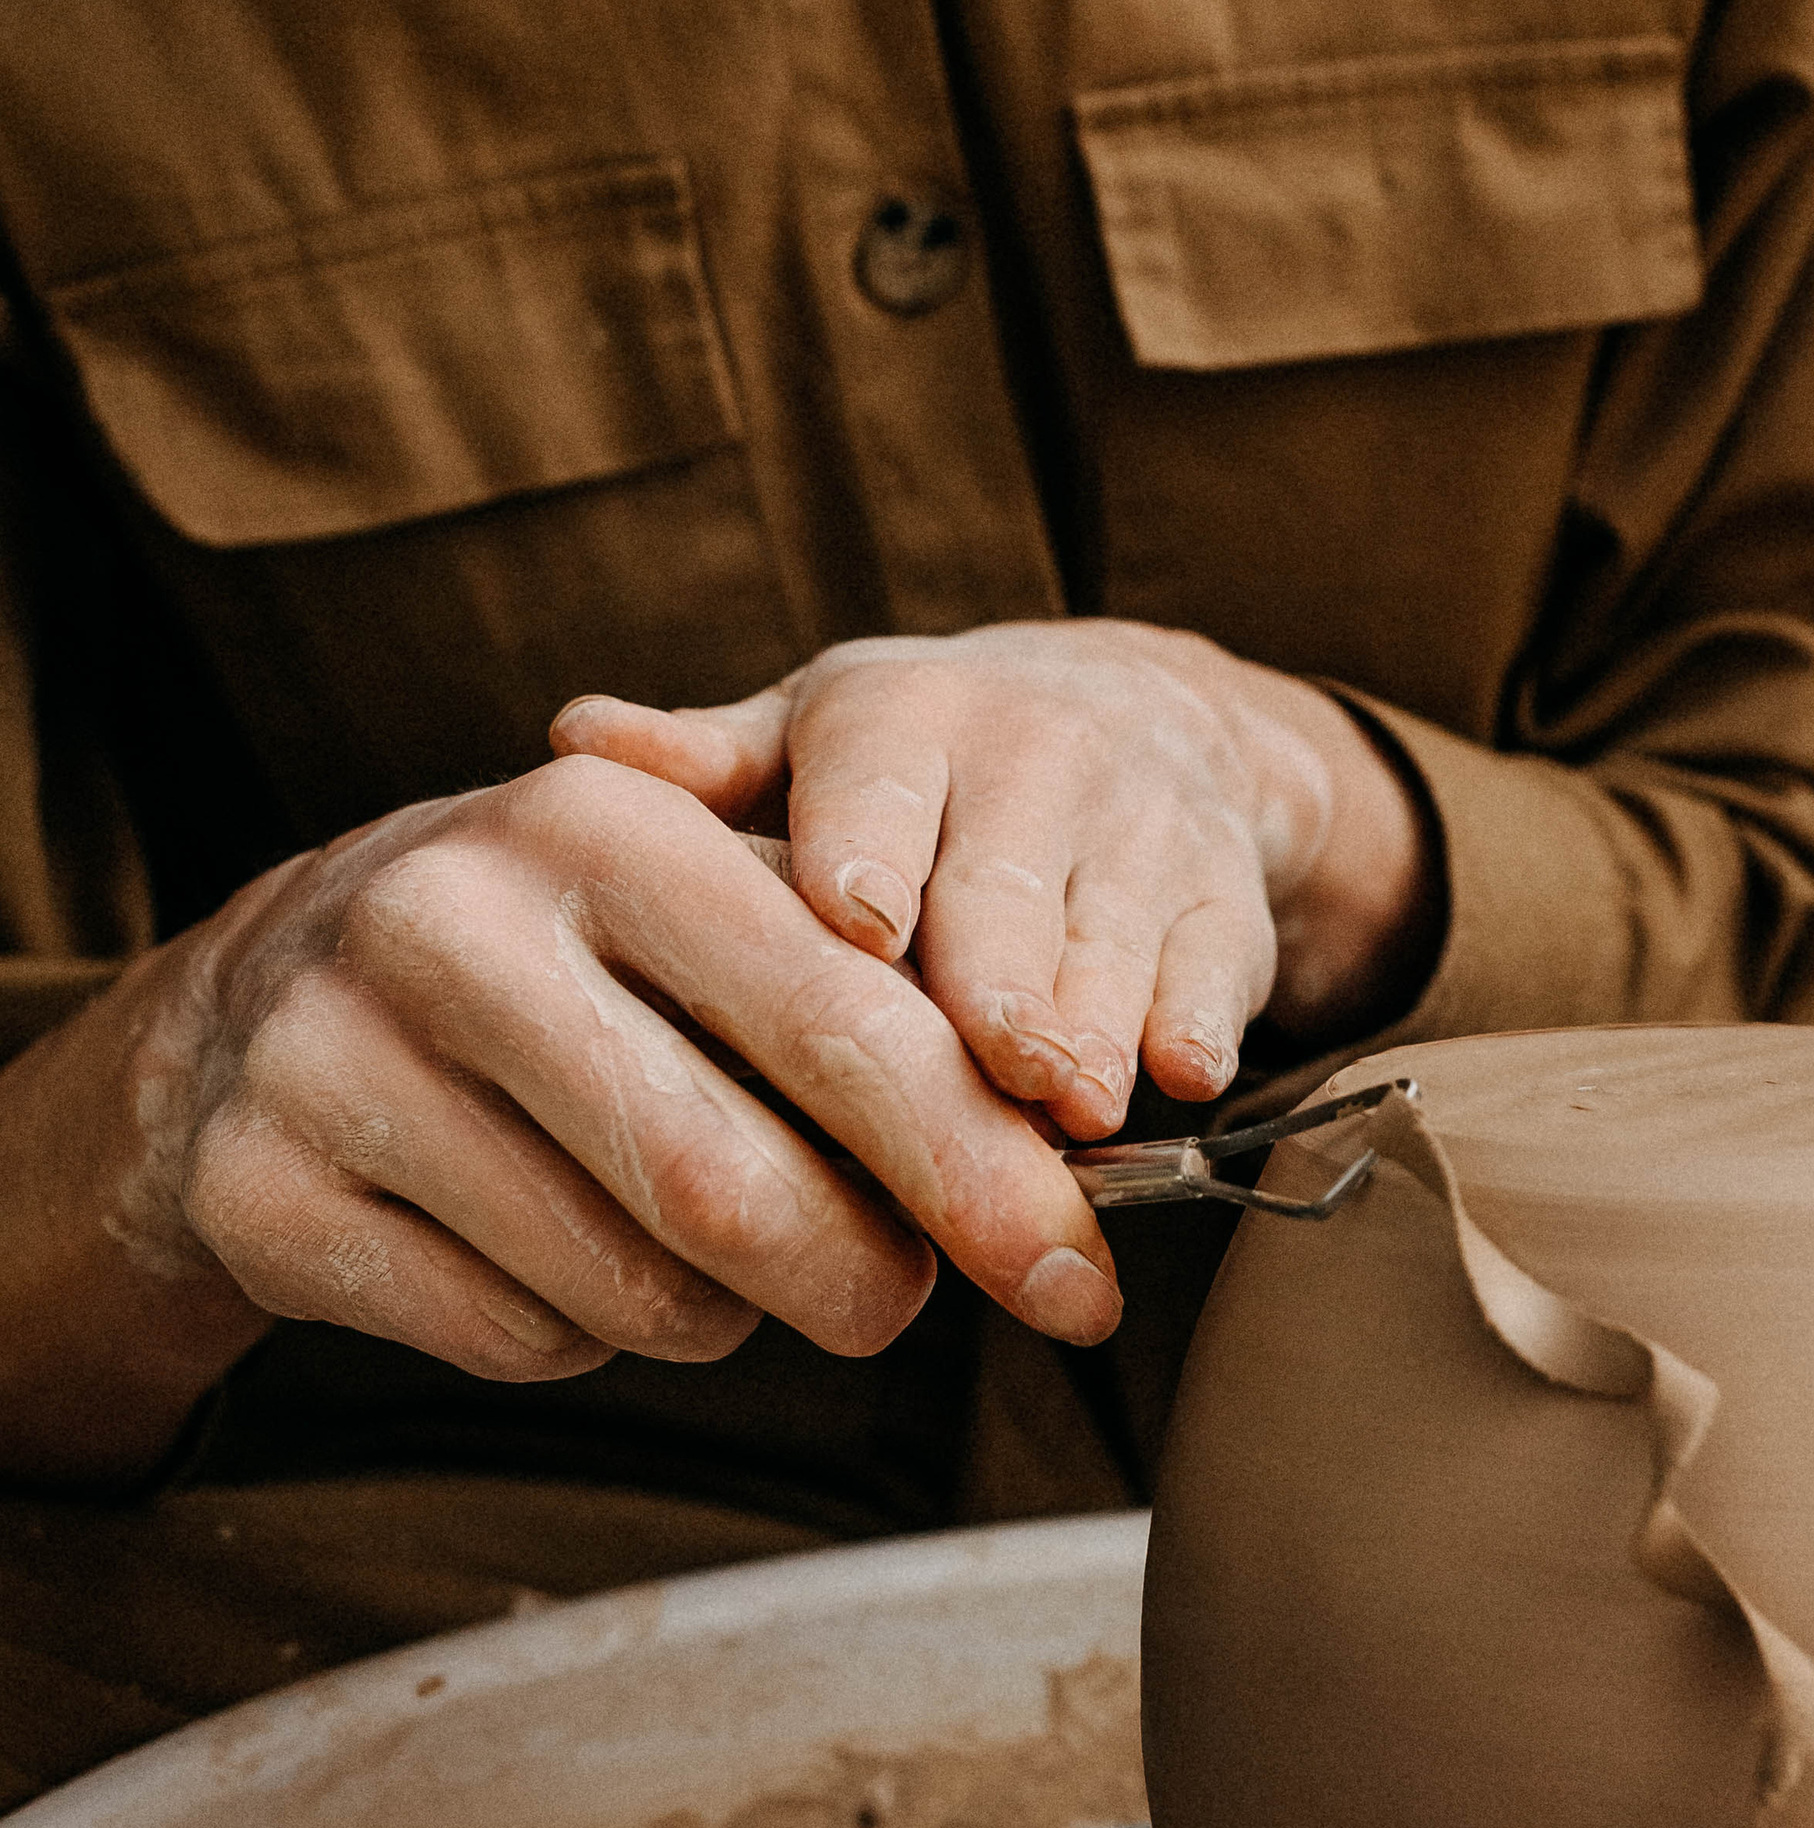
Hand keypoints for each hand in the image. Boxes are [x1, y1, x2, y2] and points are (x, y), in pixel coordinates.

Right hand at [4, 757, 1123, 1472]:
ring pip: (634, 1289)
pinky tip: (552, 1252)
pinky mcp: (263, 1197)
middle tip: (897, 1301)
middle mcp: (452, 920)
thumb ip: (887, 1016)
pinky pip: (519, 1343)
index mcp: (604, 823)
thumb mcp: (715, 921)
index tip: (1079, 1281)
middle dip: (862, 1279)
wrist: (270, 1001)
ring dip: (721, 1312)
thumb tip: (1062, 1191)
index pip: (842, 1024)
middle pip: (735, 1189)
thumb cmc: (576, 966)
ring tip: (696, 1240)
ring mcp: (334, 1057)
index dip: (980, 1171)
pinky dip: (586, 1337)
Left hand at [550, 622, 1441, 1142]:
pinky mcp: (1224, 896)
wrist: (1152, 725)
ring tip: (1071, 1109)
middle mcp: (1031, 754)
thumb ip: (706, 766)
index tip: (855, 930)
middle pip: (1005, 887)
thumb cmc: (925, 772)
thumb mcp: (812, 744)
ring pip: (1114, 937)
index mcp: (903, 718)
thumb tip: (575, 734)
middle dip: (999, 982)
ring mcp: (1141, 826)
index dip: (868, 857)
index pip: (879, 788)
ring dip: (1095, 1027)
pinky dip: (1200, 1022)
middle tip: (989, 1068)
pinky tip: (1183, 1078)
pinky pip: (1216, 963)